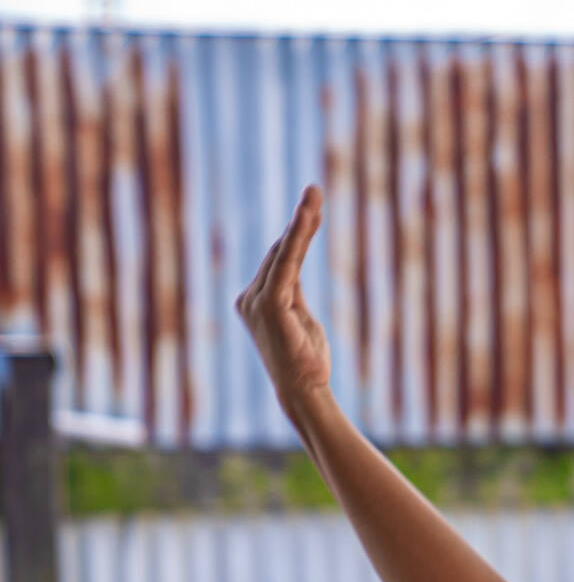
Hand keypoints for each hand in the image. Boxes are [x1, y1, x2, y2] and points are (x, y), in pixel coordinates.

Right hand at [234, 185, 332, 416]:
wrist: (304, 390)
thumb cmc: (305, 360)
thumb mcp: (300, 317)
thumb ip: (293, 290)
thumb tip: (292, 263)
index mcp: (255, 300)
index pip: (279, 260)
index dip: (297, 234)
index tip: (312, 209)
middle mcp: (249, 298)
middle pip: (280, 252)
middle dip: (300, 221)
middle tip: (316, 191)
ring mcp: (256, 301)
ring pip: (284, 253)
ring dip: (300, 222)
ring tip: (314, 194)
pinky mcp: (270, 305)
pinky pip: (287, 264)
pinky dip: (297, 239)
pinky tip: (307, 218)